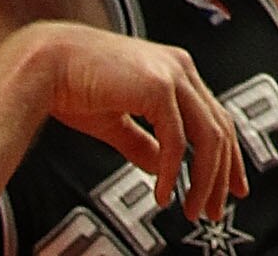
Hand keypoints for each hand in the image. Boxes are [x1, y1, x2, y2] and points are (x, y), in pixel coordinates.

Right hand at [24, 23, 246, 222]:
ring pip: (208, 135)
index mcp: (175, 71)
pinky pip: (176, 141)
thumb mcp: (117, 120)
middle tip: (215, 211)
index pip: (216, 116)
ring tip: (192, 210)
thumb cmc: (75, 88)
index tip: (231, 188)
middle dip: (223, 175)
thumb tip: (161, 167)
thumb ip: (142, 141)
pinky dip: (174, 173)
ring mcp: (173, 74)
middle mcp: (181, 68)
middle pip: (220, 127)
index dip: (228, 156)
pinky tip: (164, 195)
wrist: (46, 66)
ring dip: (205, 180)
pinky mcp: (158, 86)